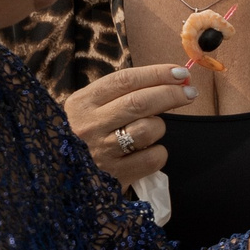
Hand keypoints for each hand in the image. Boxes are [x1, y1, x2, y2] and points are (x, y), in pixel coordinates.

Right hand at [65, 64, 195, 189]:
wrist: (59, 177)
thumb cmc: (82, 137)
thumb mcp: (88, 110)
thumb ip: (120, 94)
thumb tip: (171, 79)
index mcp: (81, 103)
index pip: (125, 80)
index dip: (156, 74)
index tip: (180, 72)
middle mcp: (89, 126)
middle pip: (140, 102)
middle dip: (171, 94)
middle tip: (190, 92)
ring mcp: (101, 153)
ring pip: (148, 129)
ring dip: (159, 126)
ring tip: (151, 130)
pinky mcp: (115, 177)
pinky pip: (153, 158)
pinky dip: (157, 152)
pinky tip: (146, 152)